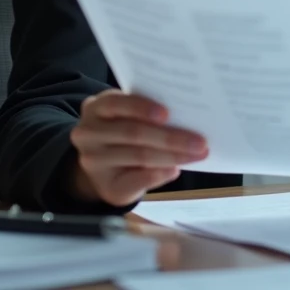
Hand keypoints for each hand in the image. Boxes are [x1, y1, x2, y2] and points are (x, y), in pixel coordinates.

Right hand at [69, 90, 208, 206]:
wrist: (102, 169)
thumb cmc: (123, 134)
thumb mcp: (127, 116)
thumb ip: (148, 114)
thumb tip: (187, 118)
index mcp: (97, 107)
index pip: (116, 103)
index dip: (141, 107)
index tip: (167, 114)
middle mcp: (89, 133)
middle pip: (133, 133)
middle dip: (170, 137)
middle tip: (200, 141)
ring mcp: (93, 161)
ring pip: (138, 156)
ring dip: (172, 156)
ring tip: (197, 154)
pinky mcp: (106, 186)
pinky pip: (135, 181)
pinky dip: (158, 175)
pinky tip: (174, 170)